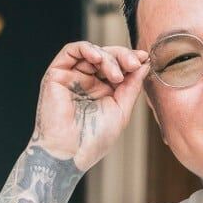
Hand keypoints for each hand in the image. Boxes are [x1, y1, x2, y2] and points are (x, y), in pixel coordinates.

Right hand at [30, 41, 150, 172]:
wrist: (70, 153)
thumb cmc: (94, 139)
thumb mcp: (121, 110)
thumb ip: (132, 86)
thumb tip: (144, 63)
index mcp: (103, 91)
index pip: (119, 67)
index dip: (132, 60)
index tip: (146, 59)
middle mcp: (87, 82)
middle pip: (107, 56)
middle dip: (123, 57)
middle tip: (134, 64)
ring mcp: (72, 77)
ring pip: (92, 52)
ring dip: (108, 58)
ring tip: (117, 75)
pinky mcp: (56, 74)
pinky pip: (71, 51)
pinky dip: (87, 49)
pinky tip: (99, 58)